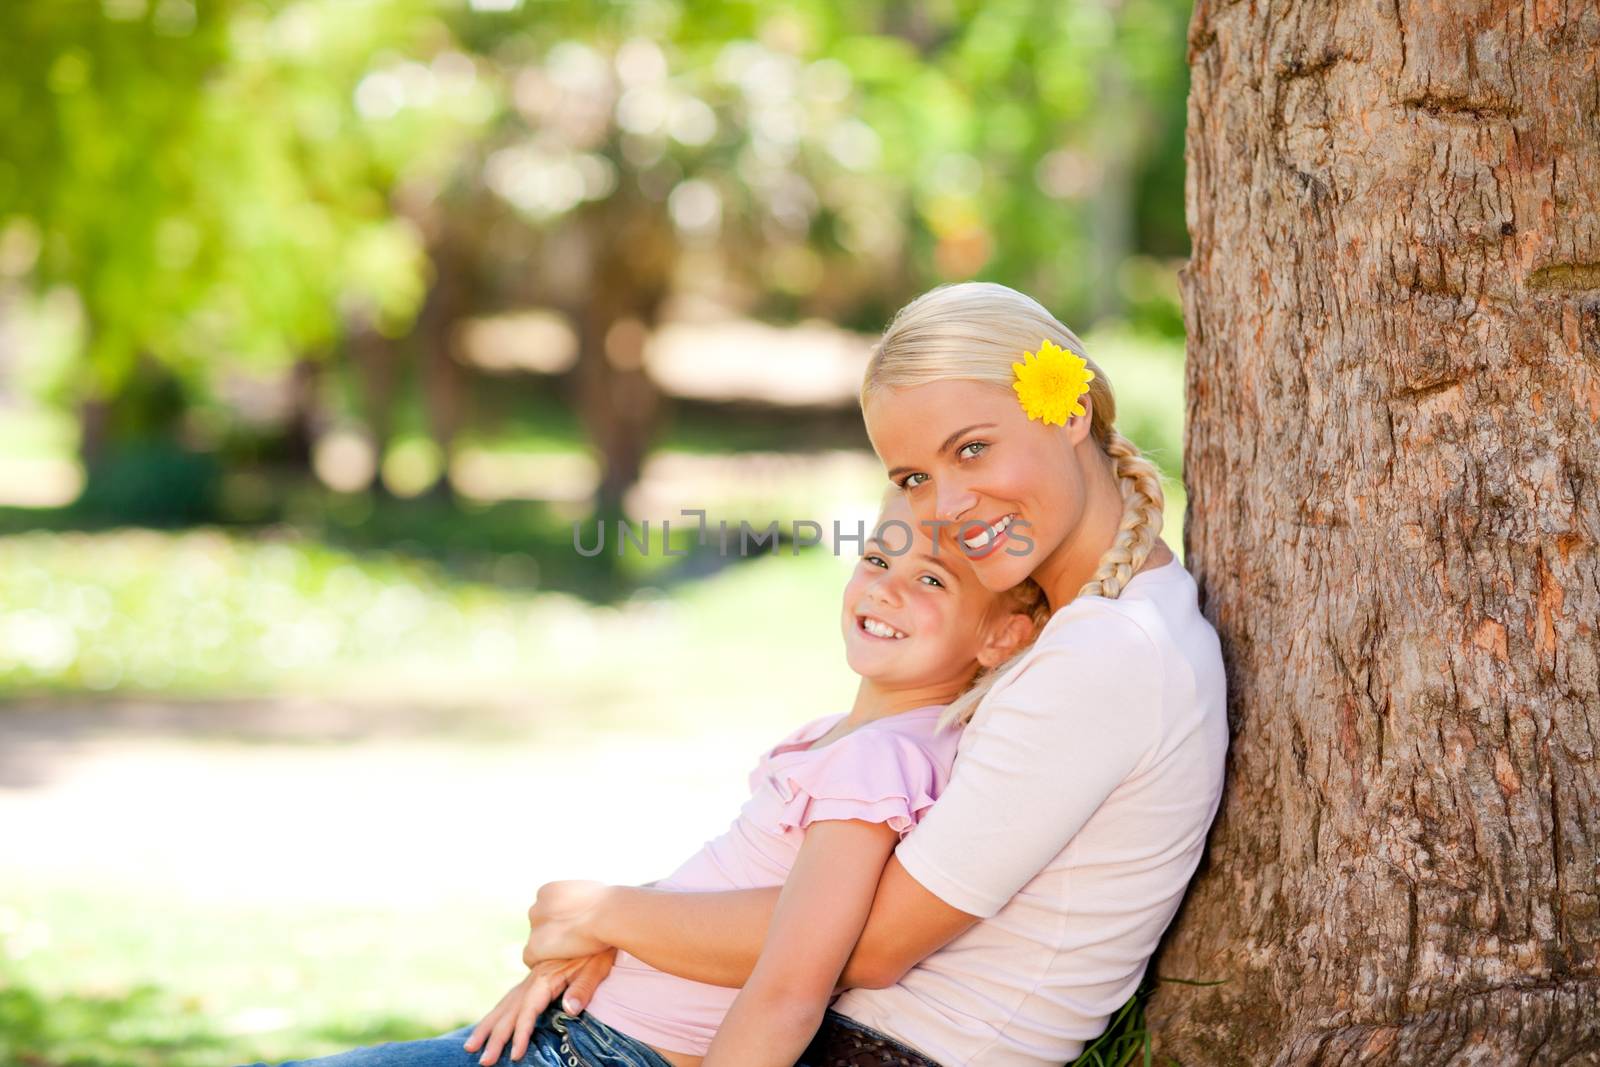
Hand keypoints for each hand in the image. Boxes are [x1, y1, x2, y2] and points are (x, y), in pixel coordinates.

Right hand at [462, 951, 613, 1064]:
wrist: (595, 923)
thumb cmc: (598, 948)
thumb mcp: (596, 967)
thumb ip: (582, 989)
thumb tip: (570, 1010)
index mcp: (545, 977)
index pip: (528, 1011)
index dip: (521, 1033)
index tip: (515, 1054)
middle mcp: (532, 979)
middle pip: (509, 1012)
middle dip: (495, 1038)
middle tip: (484, 1061)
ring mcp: (531, 979)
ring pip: (503, 1006)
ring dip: (487, 1027)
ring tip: (470, 1046)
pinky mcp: (534, 979)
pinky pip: (509, 1000)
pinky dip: (496, 1015)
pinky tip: (488, 1025)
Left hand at [523, 880, 611, 966]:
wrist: (607, 914)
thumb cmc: (608, 903)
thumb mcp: (590, 890)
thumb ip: (580, 897)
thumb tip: (588, 900)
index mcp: (548, 891)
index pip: (546, 910)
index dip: (559, 921)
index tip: (572, 928)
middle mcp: (537, 907)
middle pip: (539, 925)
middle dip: (552, 933)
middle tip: (572, 942)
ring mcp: (534, 927)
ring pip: (535, 941)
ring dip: (548, 948)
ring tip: (568, 954)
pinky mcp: (534, 947)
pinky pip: (530, 958)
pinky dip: (542, 962)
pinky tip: (557, 964)